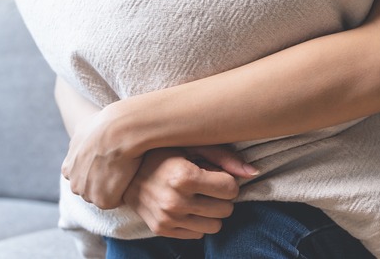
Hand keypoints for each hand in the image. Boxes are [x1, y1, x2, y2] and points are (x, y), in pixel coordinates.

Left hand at [61, 111, 140, 209]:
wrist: (119, 130)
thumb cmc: (106, 124)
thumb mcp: (83, 128)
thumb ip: (80, 139)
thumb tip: (83, 135)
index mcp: (68, 168)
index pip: (83, 176)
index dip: (98, 169)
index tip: (109, 160)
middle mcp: (73, 183)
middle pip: (92, 188)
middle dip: (104, 181)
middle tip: (120, 166)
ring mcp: (87, 193)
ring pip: (103, 195)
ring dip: (115, 187)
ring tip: (127, 170)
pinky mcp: (103, 200)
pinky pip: (116, 200)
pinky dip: (125, 191)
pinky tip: (131, 175)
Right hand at [124, 146, 256, 238]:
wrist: (125, 170)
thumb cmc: (164, 152)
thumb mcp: (192, 146)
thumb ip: (225, 157)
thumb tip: (254, 173)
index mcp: (183, 177)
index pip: (231, 189)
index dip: (227, 181)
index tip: (217, 174)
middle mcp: (174, 201)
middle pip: (226, 210)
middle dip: (222, 197)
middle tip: (208, 185)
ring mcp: (167, 218)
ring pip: (215, 226)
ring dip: (212, 212)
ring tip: (198, 196)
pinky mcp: (161, 230)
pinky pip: (198, 234)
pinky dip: (197, 222)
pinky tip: (187, 206)